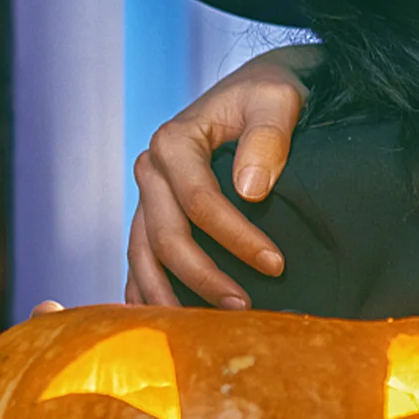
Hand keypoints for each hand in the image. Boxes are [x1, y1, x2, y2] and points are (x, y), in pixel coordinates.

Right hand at [125, 45, 321, 308]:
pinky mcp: (154, 212)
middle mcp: (151, 169)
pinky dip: (147, 291)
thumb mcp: (277, 98)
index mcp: (174, 140)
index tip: (276, 265)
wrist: (257, 89)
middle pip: (165, 235)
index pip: (198, 201)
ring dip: (168, 295)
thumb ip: (268, 135)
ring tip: (202, 329)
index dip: (235, 238)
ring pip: (143, 253)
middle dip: (202, 278)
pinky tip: (164, 323)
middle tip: (244, 310)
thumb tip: (250, 190)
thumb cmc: (271, 92)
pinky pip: (141, 257)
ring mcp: (148, 194)